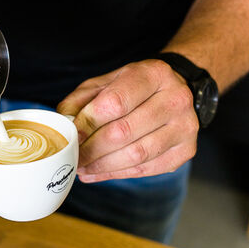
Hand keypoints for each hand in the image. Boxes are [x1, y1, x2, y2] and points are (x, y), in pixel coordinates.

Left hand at [57, 59, 198, 181]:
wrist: (176, 91)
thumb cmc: (134, 88)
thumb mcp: (106, 82)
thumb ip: (81, 100)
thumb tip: (63, 123)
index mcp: (154, 74)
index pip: (114, 103)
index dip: (88, 123)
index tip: (71, 135)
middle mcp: (175, 99)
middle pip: (123, 132)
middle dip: (92, 149)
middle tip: (73, 157)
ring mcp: (185, 126)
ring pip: (135, 155)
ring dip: (102, 166)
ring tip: (82, 167)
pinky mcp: (185, 151)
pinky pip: (145, 169)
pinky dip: (117, 173)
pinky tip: (98, 172)